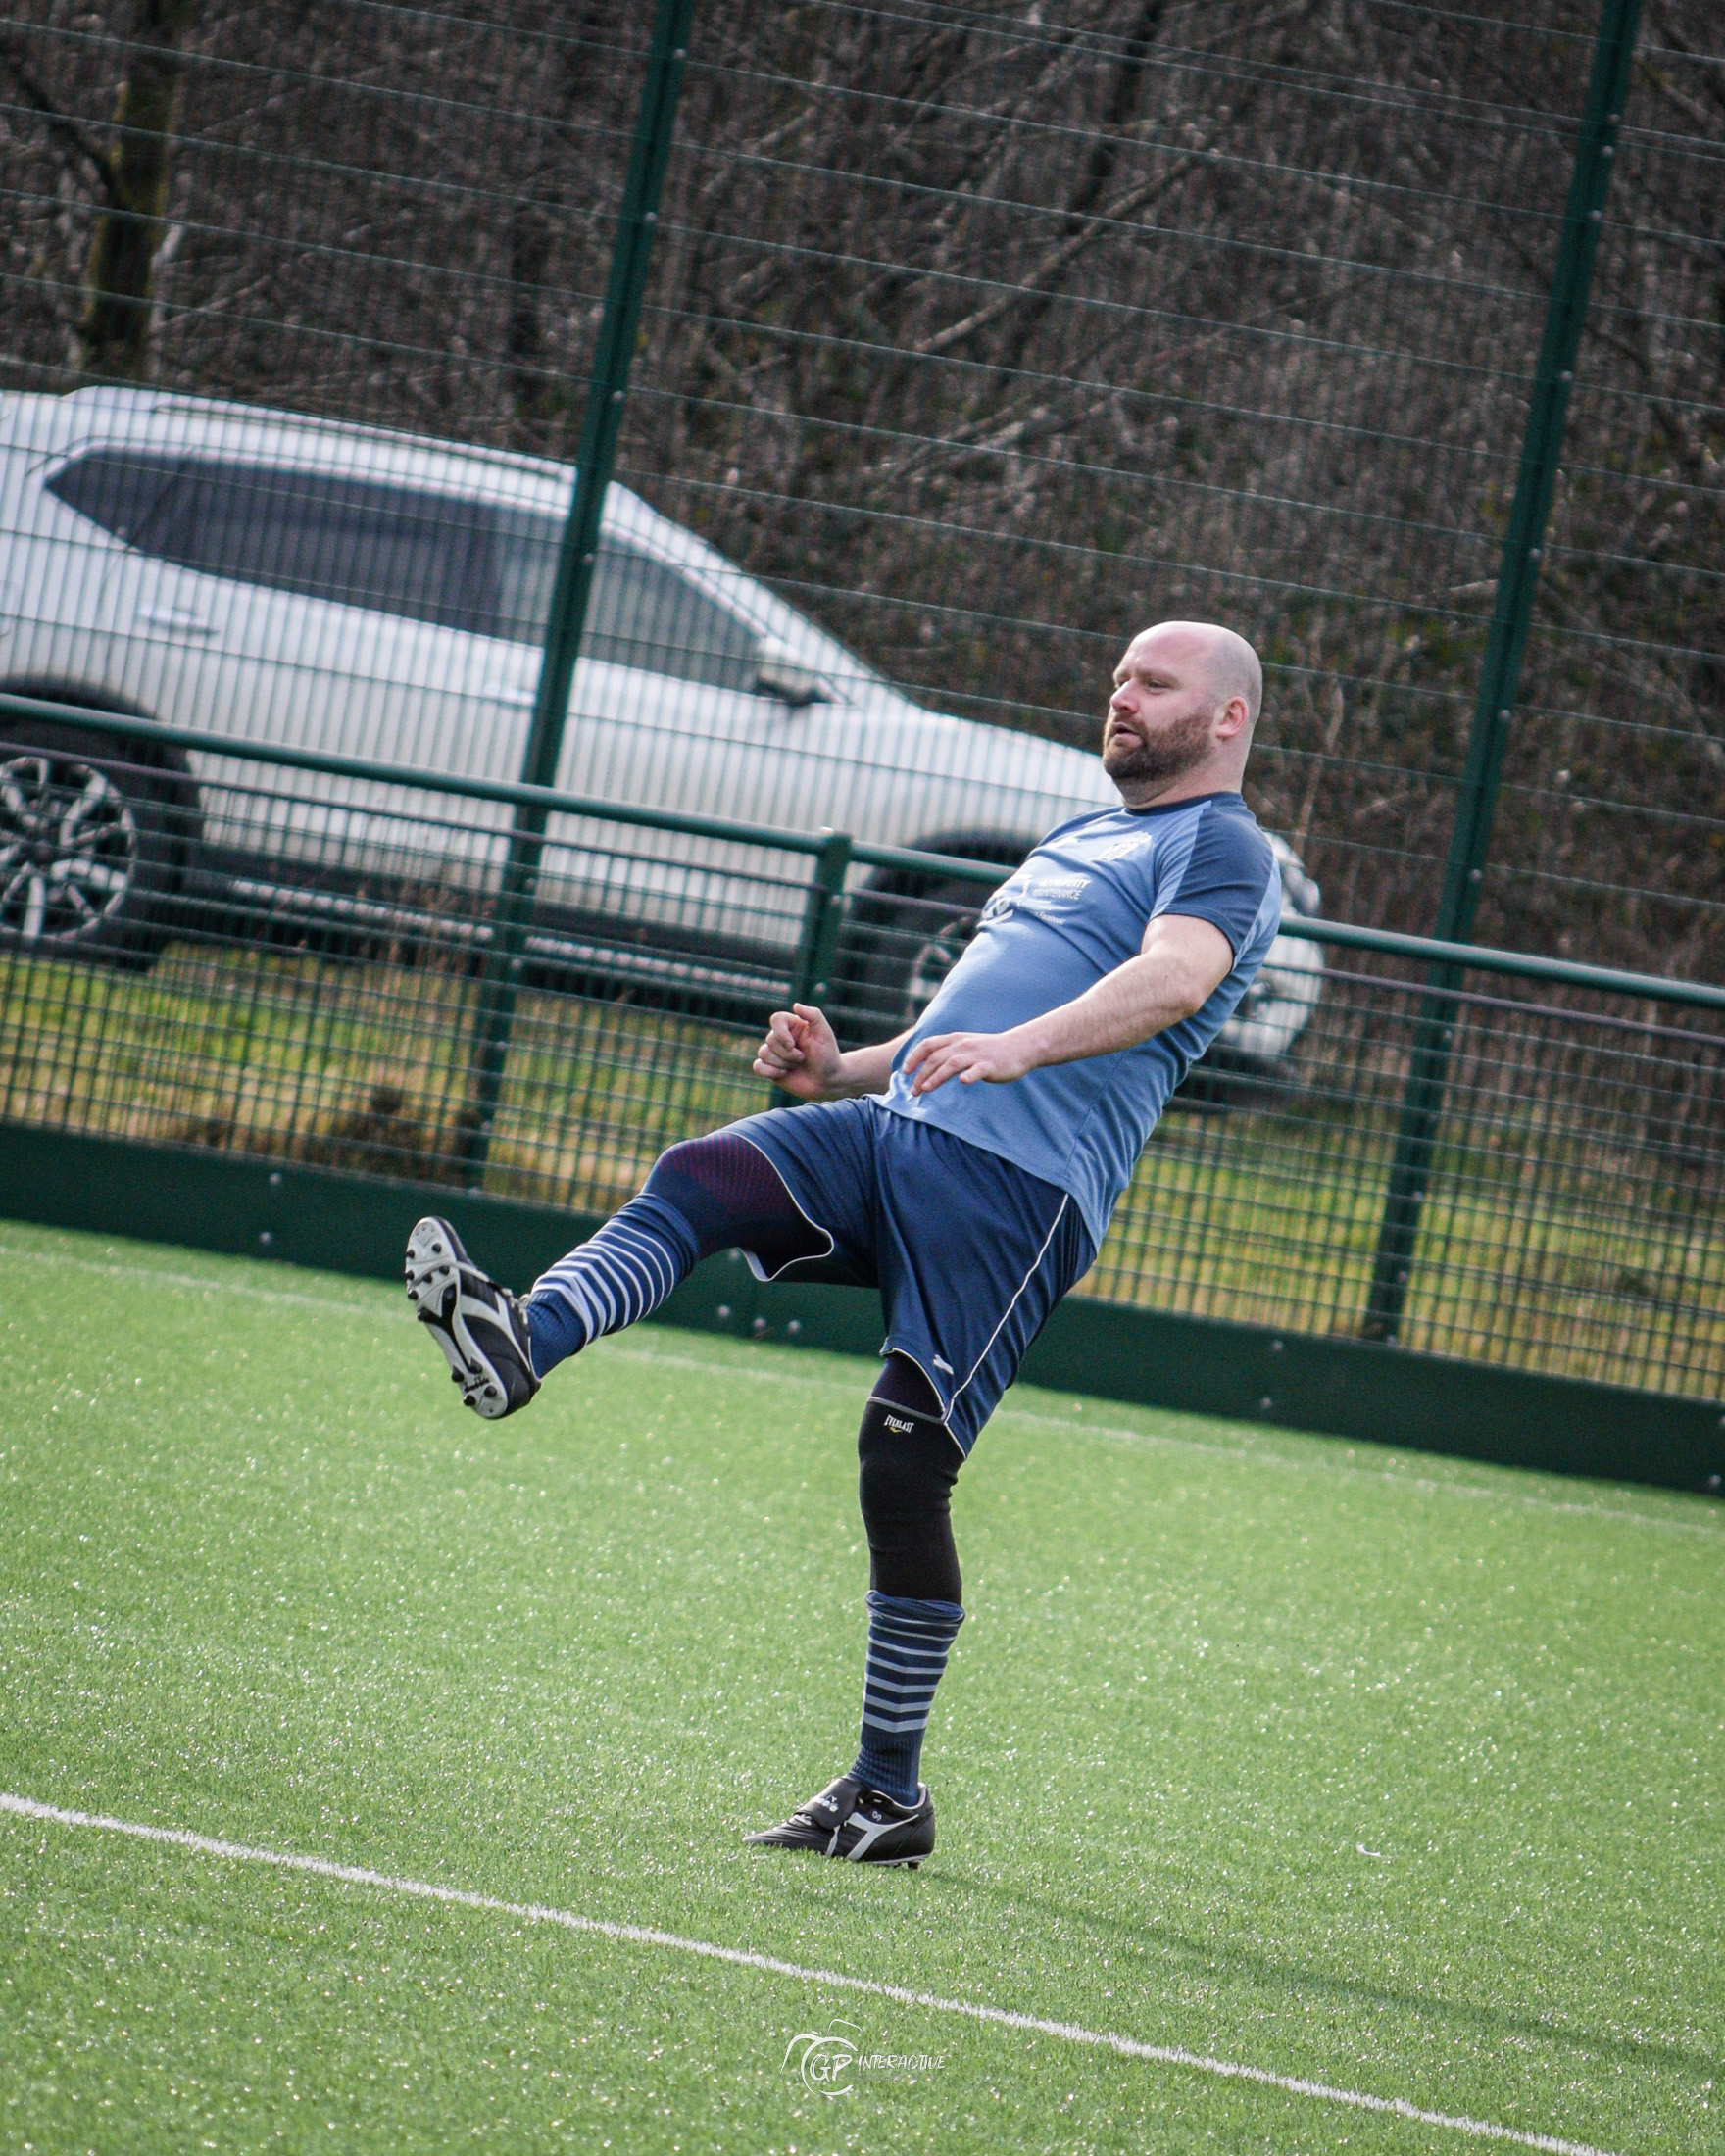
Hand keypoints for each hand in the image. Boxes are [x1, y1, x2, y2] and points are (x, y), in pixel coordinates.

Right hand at [753, 1002, 845, 1099]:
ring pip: (763, 1053)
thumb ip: (813, 1015)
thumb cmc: (828, 1055)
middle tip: (803, 1058)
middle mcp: (782, 1038)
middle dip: (787, 1053)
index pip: (776, 1019)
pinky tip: (784, 1074)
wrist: (828, 1080)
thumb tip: (795, 1005)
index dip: (781, 1033)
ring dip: (782, 1063)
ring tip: (797, 1066)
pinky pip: (758, 1067)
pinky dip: (769, 1071)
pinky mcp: (771, 1068)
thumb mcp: (824, 1033)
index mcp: (793, 1026)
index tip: (792, 1045)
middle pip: (770, 1040)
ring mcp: (775, 1053)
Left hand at [902, 1028, 1034, 1094]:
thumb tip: (926, 1066)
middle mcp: (963, 1045)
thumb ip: (947, 1053)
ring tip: (926, 1089)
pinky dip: (969, 1075)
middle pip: (936, 1058)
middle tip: (913, 1091)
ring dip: (936, 1077)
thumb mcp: (965, 1045)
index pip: (928, 1045)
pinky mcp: (990, 1065)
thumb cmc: (989, 1050)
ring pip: (952, 1063)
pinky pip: (978, 1070)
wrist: (1020, 1047)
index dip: (914, 1057)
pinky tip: (963, 1082)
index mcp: (955, 1039)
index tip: (904, 1072)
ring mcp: (976, 1055)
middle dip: (921, 1074)